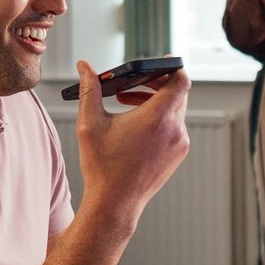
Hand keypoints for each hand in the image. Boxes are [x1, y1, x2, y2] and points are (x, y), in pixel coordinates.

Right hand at [73, 60, 189, 220]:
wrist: (114, 204)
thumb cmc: (102, 165)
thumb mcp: (90, 123)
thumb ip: (89, 90)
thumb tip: (84, 67)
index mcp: (158, 117)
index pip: (180, 80)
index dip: (172, 66)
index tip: (161, 60)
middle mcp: (174, 129)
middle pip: (177, 93)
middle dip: (154, 83)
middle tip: (132, 82)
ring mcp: (179, 144)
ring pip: (174, 111)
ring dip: (154, 102)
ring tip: (125, 103)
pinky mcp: (176, 156)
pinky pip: (173, 127)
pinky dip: (158, 120)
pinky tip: (133, 126)